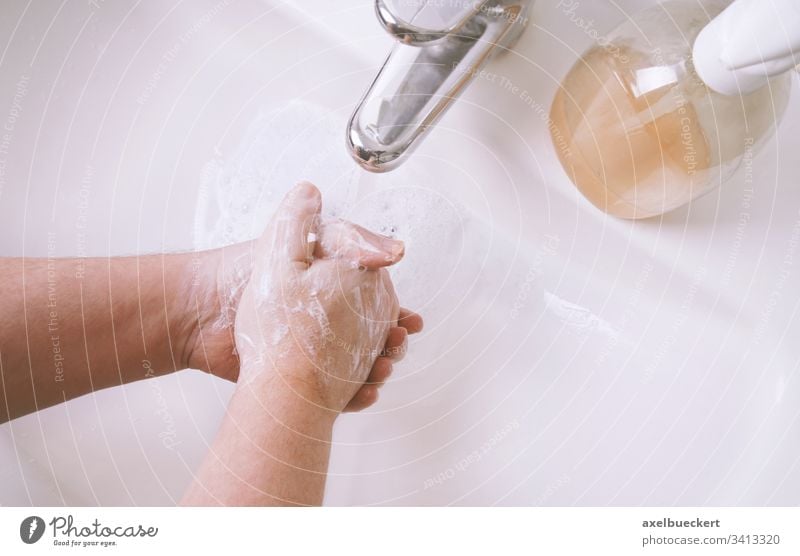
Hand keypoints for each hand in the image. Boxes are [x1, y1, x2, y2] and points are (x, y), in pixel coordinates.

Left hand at [185, 182, 421, 411]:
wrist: (198, 313)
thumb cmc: (240, 273)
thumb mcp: (295, 244)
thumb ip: (343, 238)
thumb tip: (393, 247)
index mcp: (328, 286)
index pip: (375, 301)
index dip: (395, 311)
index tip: (409, 320)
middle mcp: (324, 319)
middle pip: (374, 336)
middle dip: (392, 343)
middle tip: (397, 344)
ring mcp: (313, 351)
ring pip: (361, 365)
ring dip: (380, 368)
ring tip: (382, 369)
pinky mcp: (299, 379)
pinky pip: (338, 393)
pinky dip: (357, 396)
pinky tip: (365, 393)